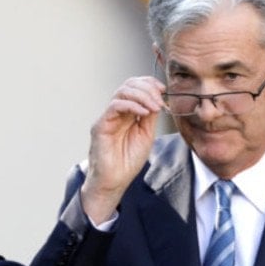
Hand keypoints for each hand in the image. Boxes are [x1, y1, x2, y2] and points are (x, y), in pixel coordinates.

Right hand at [79, 76, 162, 223]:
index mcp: (127, 113)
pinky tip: (143, 113)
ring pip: (121, 92)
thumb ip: (150, 117)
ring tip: (154, 107)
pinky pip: (115, 106)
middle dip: (147, 88)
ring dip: (142, 95)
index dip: (149, 84)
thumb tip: (158, 99)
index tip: (163, 90)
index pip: (135, 87)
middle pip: (128, 85)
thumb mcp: (146, 135)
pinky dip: (132, 105)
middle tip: (159, 100)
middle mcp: (116, 112)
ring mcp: (107, 117)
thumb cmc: (128, 162)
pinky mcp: (100, 125)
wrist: (114, 181)